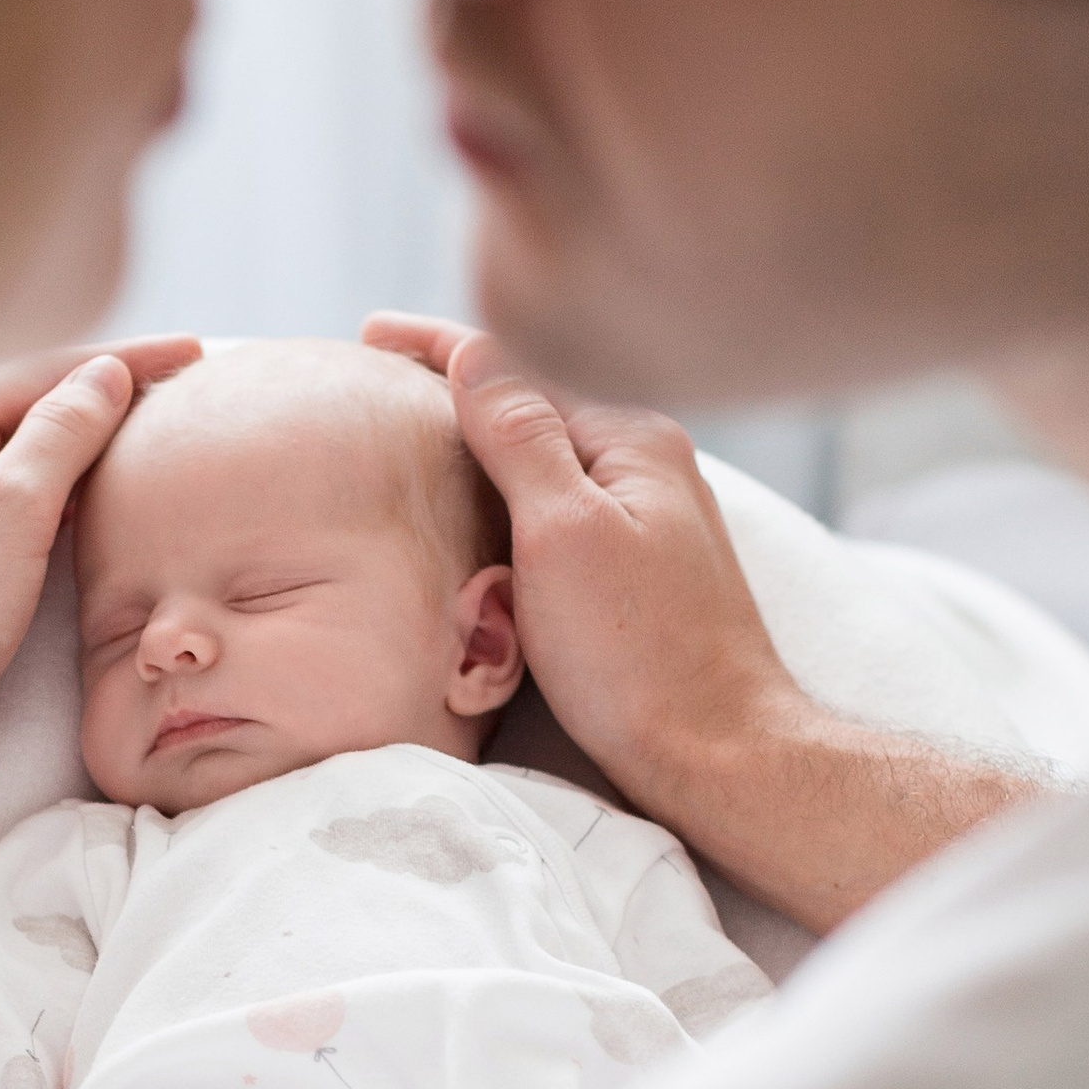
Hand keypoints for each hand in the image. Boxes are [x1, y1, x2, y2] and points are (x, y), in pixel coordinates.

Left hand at [0, 337, 197, 888]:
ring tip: (153, 456)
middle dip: (104, 406)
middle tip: (184, 402)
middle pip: (28, 420)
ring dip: (86, 463)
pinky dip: (62, 519)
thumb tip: (102, 375)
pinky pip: (13, 532)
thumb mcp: (6, 508)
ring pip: (21, 479)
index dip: (122, 363)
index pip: (41, 375)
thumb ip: (60, 435)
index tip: (197, 354)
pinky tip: (98, 530)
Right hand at [364, 314, 1046, 925]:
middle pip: (534, 405)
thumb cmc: (638, 653)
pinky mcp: (642, 569)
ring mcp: (650, 518)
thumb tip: (474, 351)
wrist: (719, 753)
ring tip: (413, 436)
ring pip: (545, 460)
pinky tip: (478, 509)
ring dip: (481, 444)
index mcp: (632, 440)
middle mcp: (649, 466)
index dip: (438, 348)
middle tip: (377, 380)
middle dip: (458, 389)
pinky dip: (506, 497)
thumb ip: (520, 436)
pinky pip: (557, 506)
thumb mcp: (562, 532)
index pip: (518, 368)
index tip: (369, 334)